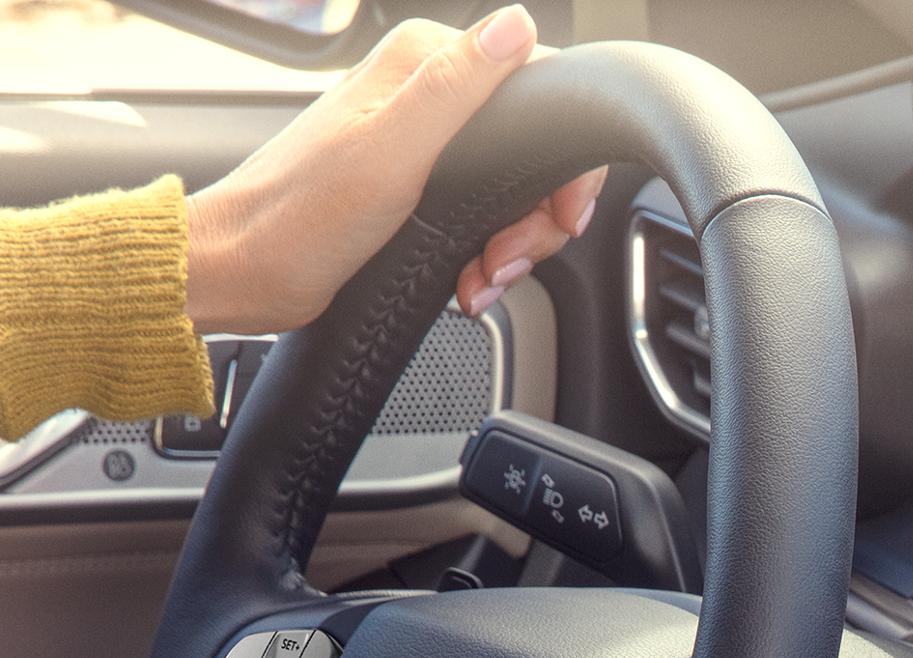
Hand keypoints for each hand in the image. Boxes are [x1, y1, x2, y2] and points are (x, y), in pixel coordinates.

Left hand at [184, 9, 606, 334]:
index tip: (557, 216)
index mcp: (424, 65)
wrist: (252, 271)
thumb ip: (456, 86)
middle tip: (503, 259)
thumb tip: (515, 25)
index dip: (563, 165)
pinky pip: (487, 219)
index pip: (539, 91)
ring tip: (481, 277)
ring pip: (516, 194)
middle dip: (535, 220)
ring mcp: (425, 143)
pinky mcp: (420, 188)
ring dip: (512, 248)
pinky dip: (489, 258)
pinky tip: (468, 279)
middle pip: (533, 154)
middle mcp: (427, 94)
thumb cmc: (304, 217)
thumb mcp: (391, 149)